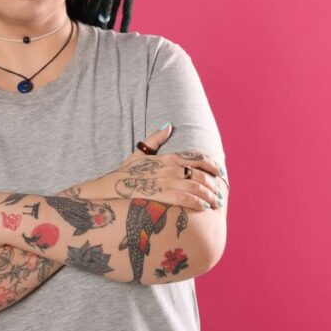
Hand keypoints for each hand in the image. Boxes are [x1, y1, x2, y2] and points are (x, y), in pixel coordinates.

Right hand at [90, 124, 226, 210]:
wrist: (110, 185)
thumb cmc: (125, 170)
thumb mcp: (140, 151)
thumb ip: (156, 138)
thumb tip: (169, 124)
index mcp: (168, 157)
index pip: (196, 158)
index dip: (212, 164)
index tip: (220, 172)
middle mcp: (169, 167)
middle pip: (200, 174)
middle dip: (213, 185)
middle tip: (220, 194)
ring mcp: (165, 180)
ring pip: (195, 187)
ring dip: (208, 195)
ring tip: (215, 203)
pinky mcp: (161, 194)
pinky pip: (184, 197)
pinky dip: (196, 201)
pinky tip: (203, 207)